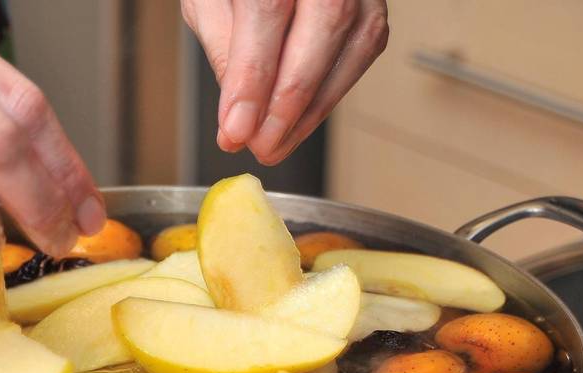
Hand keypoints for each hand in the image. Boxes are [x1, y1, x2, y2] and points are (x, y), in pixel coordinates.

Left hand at [182, 0, 388, 164]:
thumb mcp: (209, 1)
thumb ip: (223, 49)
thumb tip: (237, 117)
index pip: (268, 10)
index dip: (254, 78)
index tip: (236, 130)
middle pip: (324, 26)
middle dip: (288, 102)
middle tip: (258, 146)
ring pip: (352, 46)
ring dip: (311, 110)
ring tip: (275, 145)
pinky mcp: (373, 8)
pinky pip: (361, 56)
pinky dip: (328, 97)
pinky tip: (299, 121)